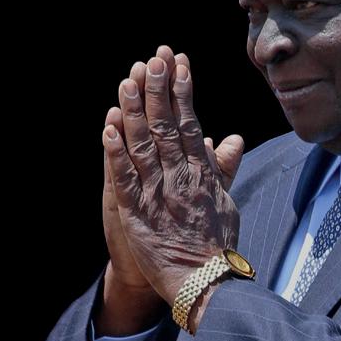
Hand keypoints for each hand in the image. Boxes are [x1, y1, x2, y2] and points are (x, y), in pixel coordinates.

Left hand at [102, 45, 244, 306]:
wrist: (206, 283)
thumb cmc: (216, 247)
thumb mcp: (226, 203)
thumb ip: (223, 168)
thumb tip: (230, 138)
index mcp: (202, 173)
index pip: (190, 122)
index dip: (183, 91)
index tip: (179, 62)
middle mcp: (181, 176)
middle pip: (167, 124)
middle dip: (159, 88)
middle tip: (153, 57)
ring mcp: (159, 192)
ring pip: (144, 143)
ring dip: (135, 109)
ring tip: (128, 79)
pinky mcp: (137, 212)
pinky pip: (125, 176)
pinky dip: (116, 151)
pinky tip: (110, 125)